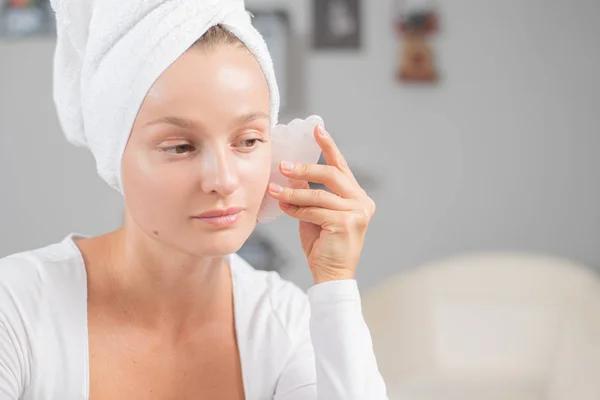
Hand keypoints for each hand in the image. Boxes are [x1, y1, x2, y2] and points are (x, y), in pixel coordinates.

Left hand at [267, 125, 375, 283]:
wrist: (331, 276)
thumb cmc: (323, 245)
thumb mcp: (315, 213)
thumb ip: (309, 193)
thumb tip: (292, 173)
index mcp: (357, 197)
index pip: (341, 167)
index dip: (329, 147)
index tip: (317, 129)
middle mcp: (362, 202)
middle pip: (331, 175)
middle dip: (305, 168)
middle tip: (283, 166)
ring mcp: (357, 213)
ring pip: (318, 194)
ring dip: (293, 192)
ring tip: (274, 189)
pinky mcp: (346, 224)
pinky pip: (314, 211)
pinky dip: (296, 209)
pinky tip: (284, 207)